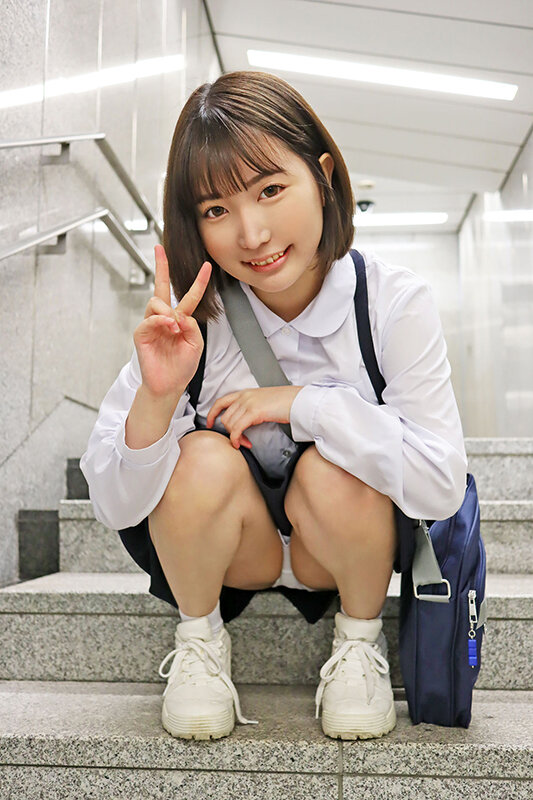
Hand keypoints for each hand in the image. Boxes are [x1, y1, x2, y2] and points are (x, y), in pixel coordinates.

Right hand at [133, 245, 211, 397]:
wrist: (169, 385)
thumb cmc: (181, 367)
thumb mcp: (195, 345)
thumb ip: (192, 326)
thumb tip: (178, 314)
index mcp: (180, 320)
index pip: (190, 296)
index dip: (199, 282)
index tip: (206, 266)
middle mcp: (165, 318)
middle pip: (162, 287)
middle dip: (160, 266)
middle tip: (159, 248)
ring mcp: (152, 324)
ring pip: (156, 301)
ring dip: (167, 311)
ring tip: (174, 327)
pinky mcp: (141, 333)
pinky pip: (149, 318)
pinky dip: (160, 320)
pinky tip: (168, 327)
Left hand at [206, 386, 303, 448]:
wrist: (298, 400)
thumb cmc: (286, 402)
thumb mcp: (265, 401)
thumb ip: (253, 407)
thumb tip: (247, 420)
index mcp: (246, 392)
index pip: (221, 401)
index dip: (212, 413)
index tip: (209, 423)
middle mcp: (244, 396)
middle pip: (225, 417)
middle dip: (229, 432)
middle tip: (239, 440)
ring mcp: (248, 403)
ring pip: (230, 424)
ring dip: (236, 437)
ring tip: (245, 442)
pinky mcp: (253, 412)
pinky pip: (236, 429)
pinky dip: (236, 439)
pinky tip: (242, 444)